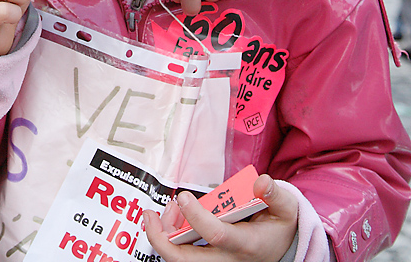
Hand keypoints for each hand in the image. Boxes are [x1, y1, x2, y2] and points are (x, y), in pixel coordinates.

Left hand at [144, 174, 298, 261]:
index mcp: (247, 245)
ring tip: (169, 209)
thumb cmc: (278, 228)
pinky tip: (174, 217)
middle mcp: (227, 259)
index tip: (183, 196)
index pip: (216, 235)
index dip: (196, 217)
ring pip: (179, 259)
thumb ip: (275, 196)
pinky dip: (170, 237)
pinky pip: (182, 254)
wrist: (281, 249)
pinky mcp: (206, 261)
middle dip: (161, 239)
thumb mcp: (286, 210)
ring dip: (163, 235)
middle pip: (185, 260)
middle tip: (150, 215)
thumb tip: (262, 182)